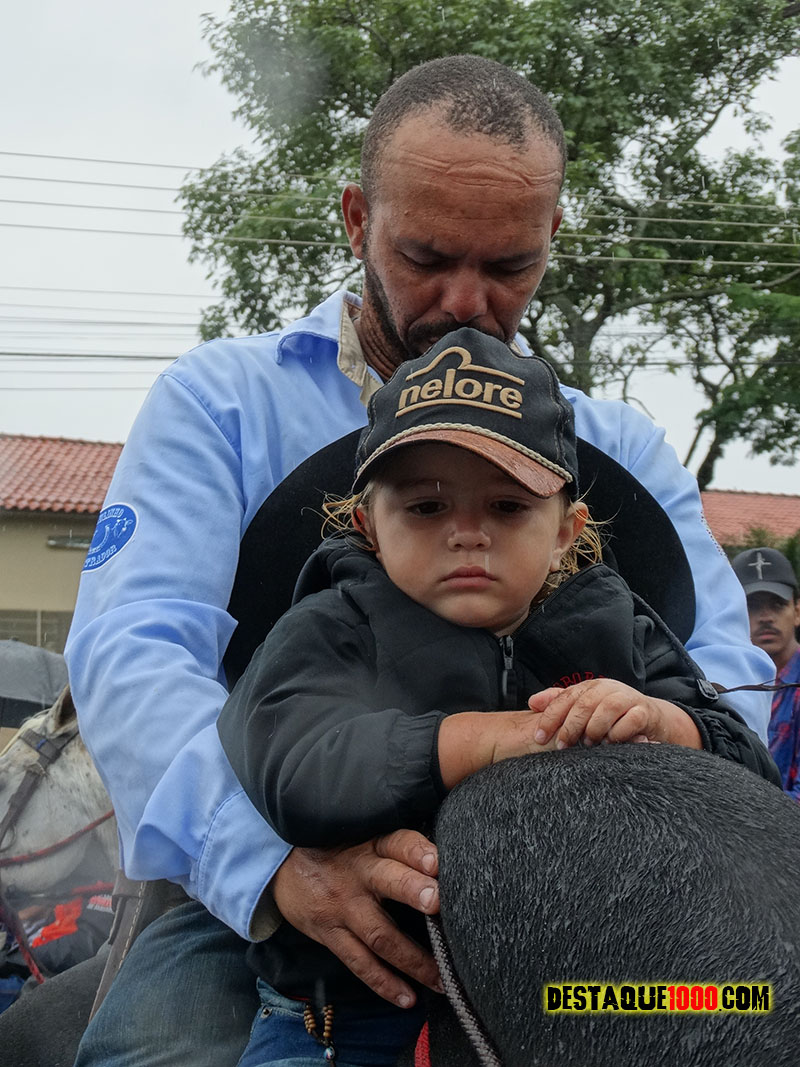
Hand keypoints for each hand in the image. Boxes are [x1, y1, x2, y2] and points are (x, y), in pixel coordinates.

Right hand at [272, 828, 440, 1007]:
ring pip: (379, 933)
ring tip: (441, 979)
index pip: (398, 843)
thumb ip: (402, 846)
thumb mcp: (365, 834)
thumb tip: (447, 849)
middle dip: (414, 891)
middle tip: (438, 903)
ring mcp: (343, 907)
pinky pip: (359, 962)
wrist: (284, 863)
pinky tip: (408, 998)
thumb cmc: (340, 849)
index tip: (438, 862)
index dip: (418, 851)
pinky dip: (383, 982)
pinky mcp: (330, 933)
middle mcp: (359, 873)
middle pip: (389, 881)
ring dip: (412, 959)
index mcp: (373, 844)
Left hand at [527, 679, 701, 748]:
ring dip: (594, 729)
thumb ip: (559, 703)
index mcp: (590, 687)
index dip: (550, 717)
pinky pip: (630, 721)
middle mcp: (608, 689)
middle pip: (583, 704)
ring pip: (606, 709)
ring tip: (588, 745)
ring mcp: (628, 698)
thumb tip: (532, 702)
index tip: (539, 737)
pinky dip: (618, 734)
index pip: (565, 698)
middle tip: (562, 746)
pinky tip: (611, 744)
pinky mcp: (645, 712)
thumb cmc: (613, 715)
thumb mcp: (585, 707)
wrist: (652, 719)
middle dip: (570, 726)